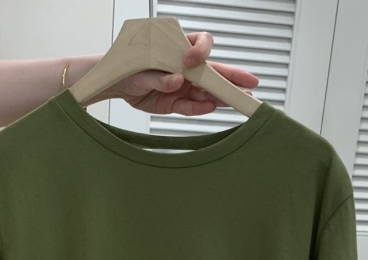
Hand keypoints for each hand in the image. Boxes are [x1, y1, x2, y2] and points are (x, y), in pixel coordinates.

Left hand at [109, 31, 259, 114]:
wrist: (117, 84)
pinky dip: (200, 108)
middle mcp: (185, 67)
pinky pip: (191, 107)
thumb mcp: (140, 69)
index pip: (201, 43)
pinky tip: (212, 107)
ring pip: (207, 91)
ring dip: (222, 96)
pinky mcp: (176, 103)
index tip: (192, 59)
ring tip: (238, 100)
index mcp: (179, 47)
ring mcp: (183, 85)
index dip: (201, 50)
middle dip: (232, 77)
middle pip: (213, 70)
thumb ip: (158, 76)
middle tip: (249, 84)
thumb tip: (176, 80)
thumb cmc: (128, 67)